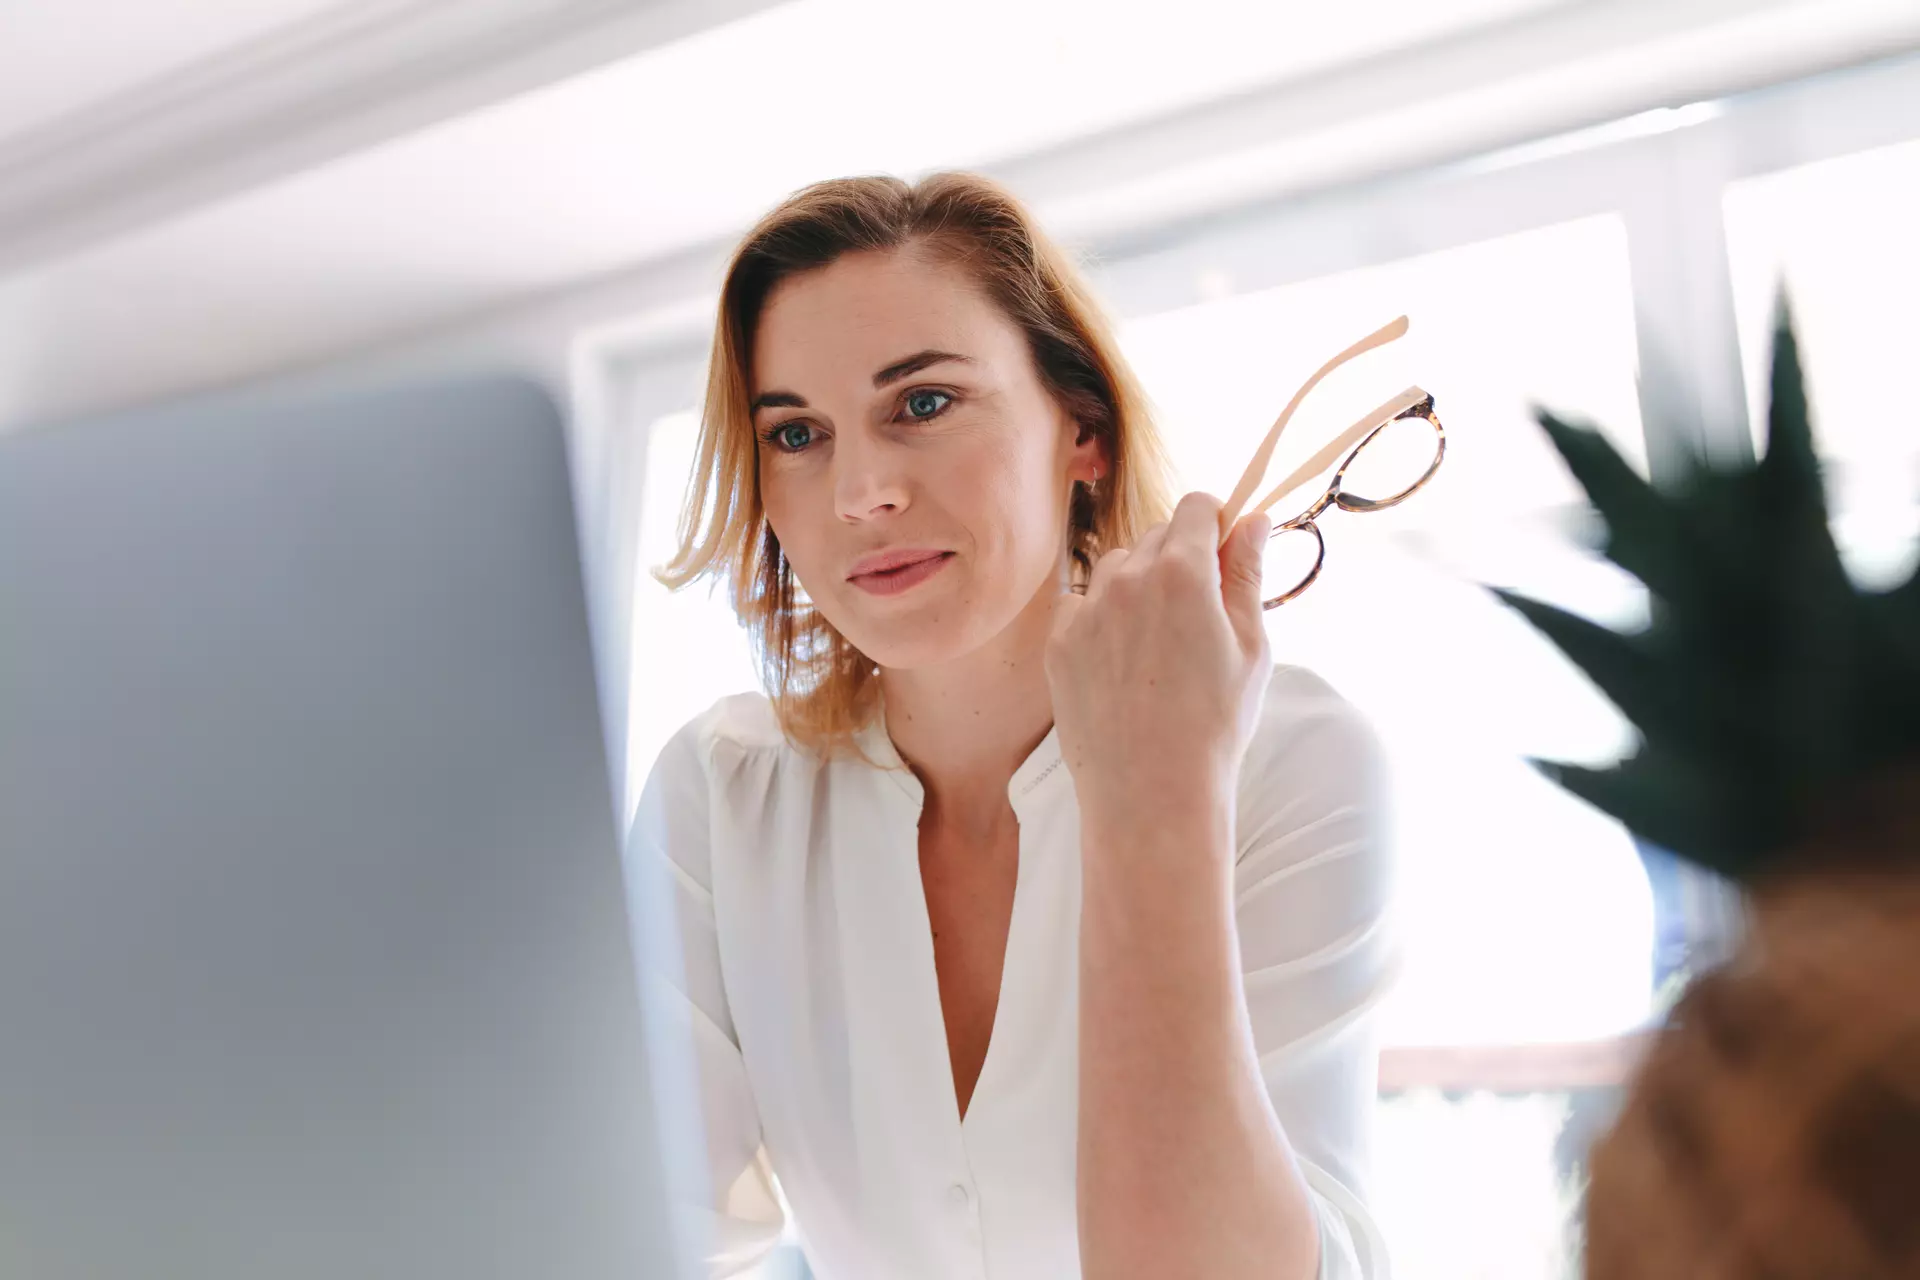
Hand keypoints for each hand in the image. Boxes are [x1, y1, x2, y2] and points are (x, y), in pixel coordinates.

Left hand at [1044, 491, 1273, 828]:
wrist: (1152, 792)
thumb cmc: (1215, 724)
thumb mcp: (1251, 646)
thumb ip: (1248, 573)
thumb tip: (1253, 519)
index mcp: (1184, 572)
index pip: (1197, 507)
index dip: (1214, 523)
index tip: (1222, 552)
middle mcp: (1128, 578)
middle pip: (1157, 534)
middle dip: (1180, 556)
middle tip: (1196, 612)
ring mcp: (1087, 610)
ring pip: (1117, 567)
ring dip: (1139, 584)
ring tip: (1158, 644)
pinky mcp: (1058, 642)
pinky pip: (1082, 605)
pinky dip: (1102, 618)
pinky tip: (1123, 663)